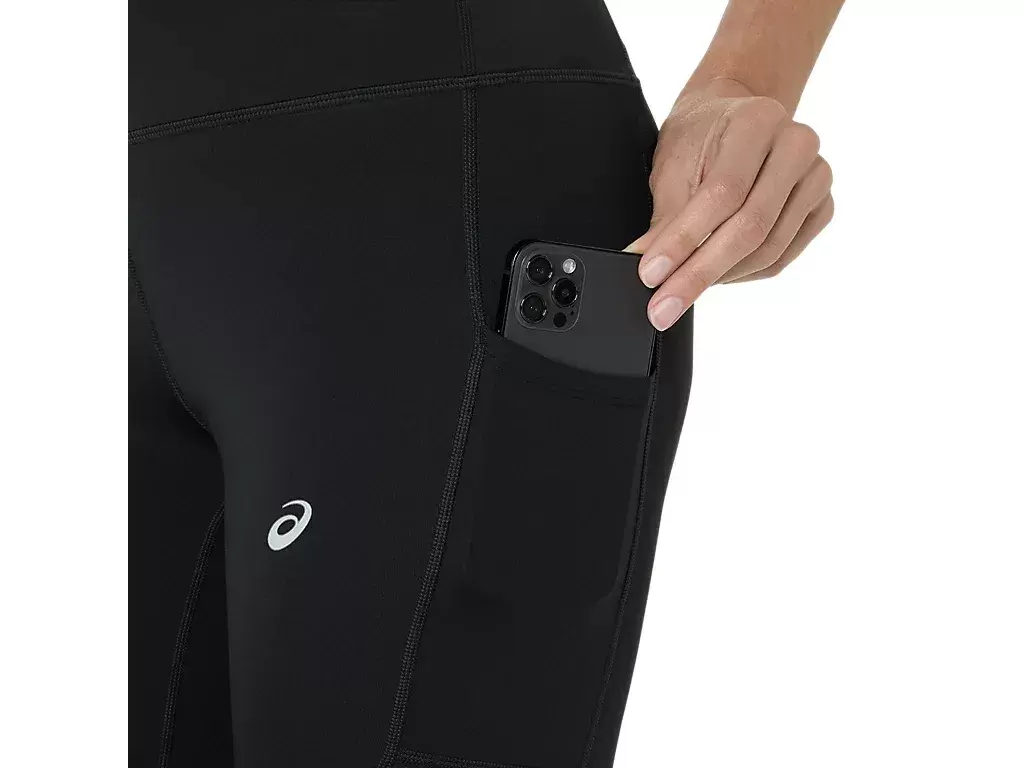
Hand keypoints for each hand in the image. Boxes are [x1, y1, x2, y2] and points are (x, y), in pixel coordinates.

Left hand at [628, 78, 833, 330]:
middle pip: (751, 227)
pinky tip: (715, 274)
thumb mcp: (673, 168)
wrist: (732, 120)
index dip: (685, 240)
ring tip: (681, 289)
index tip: (651, 274)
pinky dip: (742, 274)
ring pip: (768, 249)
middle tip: (664, 306)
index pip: (722, 194)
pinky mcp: (821, 207)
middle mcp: (796, 145)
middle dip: (699, 274)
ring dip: (720, 277)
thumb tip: (652, 272)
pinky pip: (781, 257)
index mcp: (757, 121)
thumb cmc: (700, 138)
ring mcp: (816, 178)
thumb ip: (666, 220)